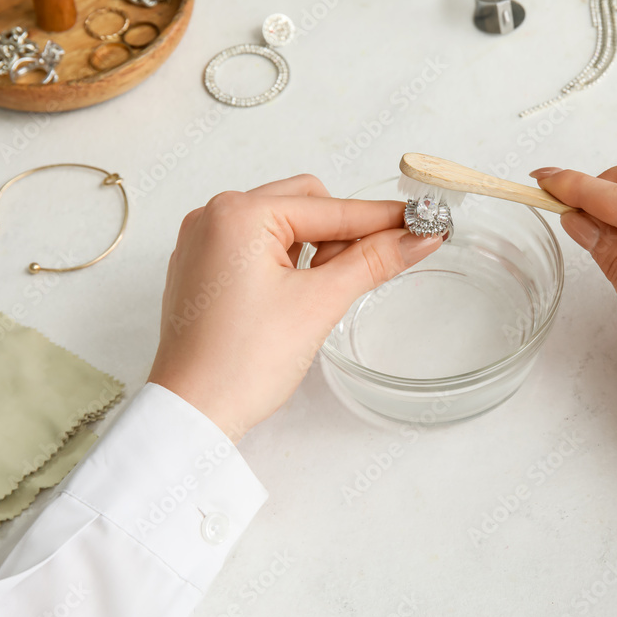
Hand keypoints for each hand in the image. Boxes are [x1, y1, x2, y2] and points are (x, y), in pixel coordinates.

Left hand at [148, 175, 441, 441]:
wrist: (194, 413)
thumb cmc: (240, 362)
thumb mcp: (320, 303)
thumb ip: (373, 261)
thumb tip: (417, 237)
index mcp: (238, 214)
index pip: (331, 208)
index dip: (382, 219)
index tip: (422, 221)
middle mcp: (214, 217)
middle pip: (305, 203)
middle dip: (343, 232)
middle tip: (370, 267)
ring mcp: (204, 243)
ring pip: (282, 225)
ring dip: (315, 248)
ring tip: (322, 293)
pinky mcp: (203, 270)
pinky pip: (257, 247)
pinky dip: (287, 261)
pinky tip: (298, 295)